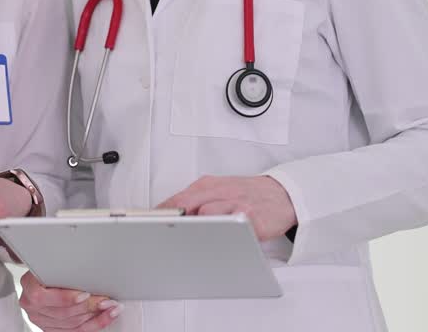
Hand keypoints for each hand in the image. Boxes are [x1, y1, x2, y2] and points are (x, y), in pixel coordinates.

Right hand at [19, 270, 119, 329]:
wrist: (41, 278)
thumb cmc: (48, 268)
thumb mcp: (51, 263)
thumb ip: (63, 269)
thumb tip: (86, 270)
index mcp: (29, 288)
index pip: (43, 297)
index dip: (66, 297)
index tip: (86, 294)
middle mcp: (32, 307)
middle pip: (63, 312)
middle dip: (89, 306)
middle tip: (106, 300)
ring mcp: (42, 320)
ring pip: (72, 324)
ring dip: (96, 316)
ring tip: (111, 308)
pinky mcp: (52, 329)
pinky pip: (76, 331)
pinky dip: (94, 324)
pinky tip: (105, 317)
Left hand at [157, 174, 296, 239]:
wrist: (282, 194)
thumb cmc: (245, 194)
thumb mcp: (218, 190)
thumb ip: (194, 201)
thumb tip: (164, 215)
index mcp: (207, 185)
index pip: (177, 198)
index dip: (160, 213)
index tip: (144, 226)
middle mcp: (219, 192)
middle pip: (187, 205)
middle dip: (171, 220)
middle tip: (157, 235)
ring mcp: (235, 204)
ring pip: (207, 215)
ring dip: (194, 228)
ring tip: (183, 242)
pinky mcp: (251, 218)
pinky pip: (232, 228)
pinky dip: (221, 235)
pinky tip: (214, 242)